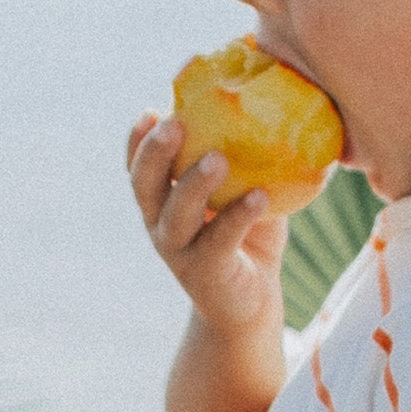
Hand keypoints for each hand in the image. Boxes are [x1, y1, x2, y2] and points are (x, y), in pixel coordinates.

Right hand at [128, 113, 286, 342]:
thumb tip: (273, 107)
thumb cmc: (247, 237)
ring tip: (218, 158)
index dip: (137, 142)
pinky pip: (220, 241)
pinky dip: (238, 216)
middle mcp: (161, 226)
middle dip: (155, 153)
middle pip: (144, 186)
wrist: (250, 304)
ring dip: (193, 183)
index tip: (150, 110)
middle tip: (174, 123)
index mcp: (162, 203)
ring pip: (176, 215)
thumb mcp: (241, 192)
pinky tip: (260, 196)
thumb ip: (245, 160)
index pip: (139, 168)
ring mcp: (180, 252)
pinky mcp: (207, 273)